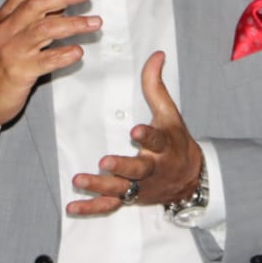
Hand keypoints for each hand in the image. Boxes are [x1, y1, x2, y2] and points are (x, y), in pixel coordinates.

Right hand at [0, 0, 99, 148]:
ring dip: (72, 24)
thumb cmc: (0, 62)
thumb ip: (33, 11)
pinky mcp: (19, 72)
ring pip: (43, 30)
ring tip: (95, 23)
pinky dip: (63, 55)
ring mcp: (12, 51)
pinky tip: (78, 52)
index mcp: (5, 16)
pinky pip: (44, 61)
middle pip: (36, 4)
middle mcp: (7, 30)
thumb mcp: (12, 32)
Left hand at [67, 51, 202, 215]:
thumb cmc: (176, 141)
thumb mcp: (170, 114)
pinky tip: (72, 207)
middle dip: (122, 167)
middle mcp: (153, 169)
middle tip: (105, 161)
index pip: (157, 140)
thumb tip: (156, 54)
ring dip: (100, 186)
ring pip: (121, 189)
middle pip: (138, 170)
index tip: (136, 131)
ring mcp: (140, 187)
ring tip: (80, 180)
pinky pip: (109, 206)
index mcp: (164, 147)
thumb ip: (156, 86)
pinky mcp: (130, 199)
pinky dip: (91, 209)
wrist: (189, 179)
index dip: (147, 136)